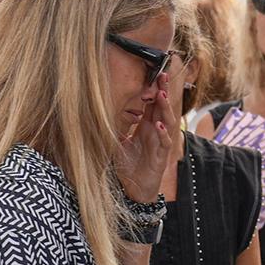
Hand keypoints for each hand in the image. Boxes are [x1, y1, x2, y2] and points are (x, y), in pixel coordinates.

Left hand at [114, 70, 175, 202]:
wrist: (134, 190)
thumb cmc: (128, 167)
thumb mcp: (116, 144)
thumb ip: (113, 129)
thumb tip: (98, 114)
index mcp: (146, 127)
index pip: (152, 104)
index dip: (154, 89)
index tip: (155, 73)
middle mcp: (155, 132)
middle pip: (162, 107)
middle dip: (164, 91)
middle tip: (164, 74)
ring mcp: (159, 143)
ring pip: (167, 121)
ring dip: (165, 108)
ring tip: (161, 95)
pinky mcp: (160, 157)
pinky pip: (164, 142)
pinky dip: (162, 133)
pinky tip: (157, 125)